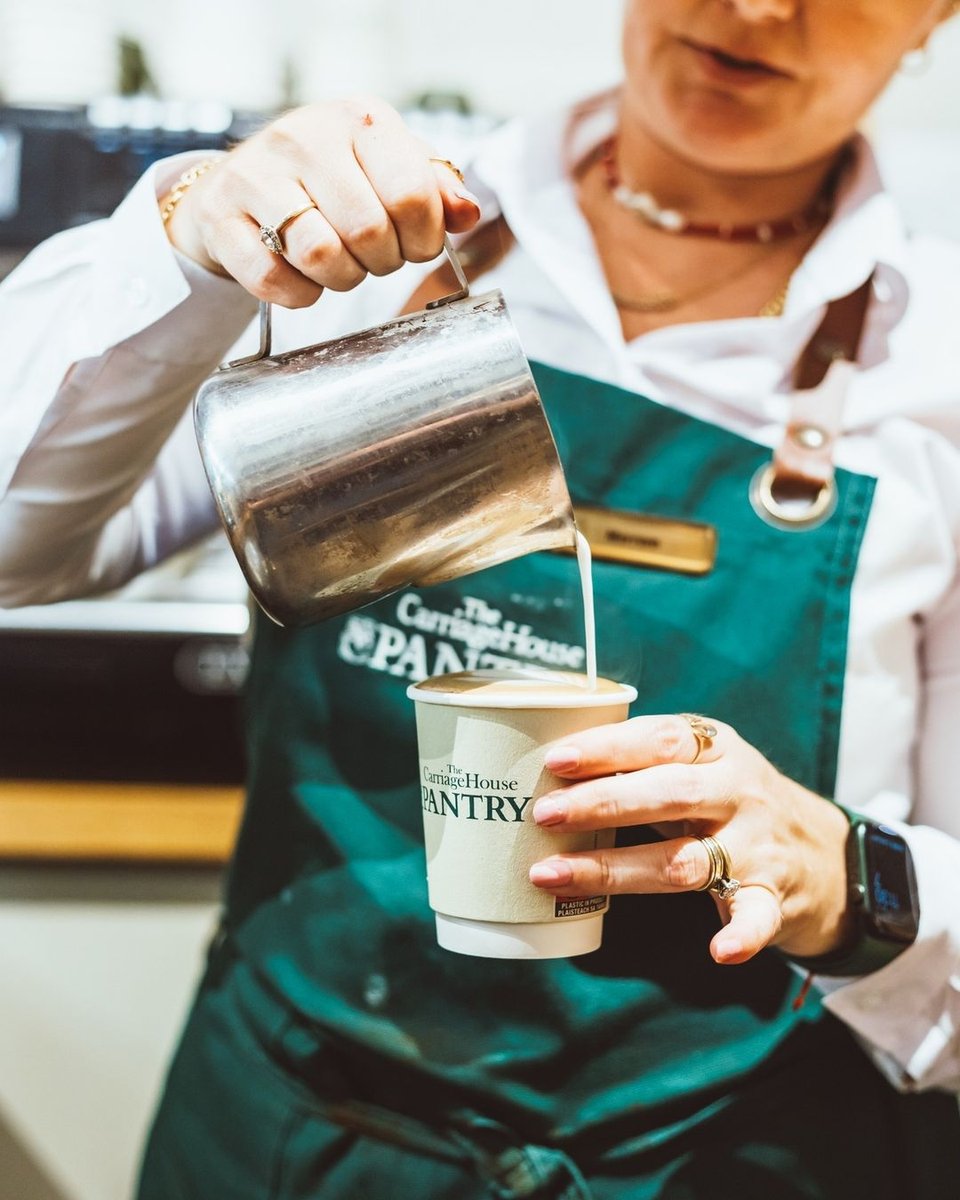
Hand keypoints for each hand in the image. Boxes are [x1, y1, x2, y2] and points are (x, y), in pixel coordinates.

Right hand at [164, 96, 481, 305]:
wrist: (238, 186)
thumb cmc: (329, 180)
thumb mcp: (387, 167)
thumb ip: (435, 187)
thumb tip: (467, 213)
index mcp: (358, 120)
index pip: (412, 192)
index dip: (423, 237)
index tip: (414, 244)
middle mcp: (304, 137)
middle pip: (369, 231)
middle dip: (382, 262)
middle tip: (372, 257)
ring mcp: (256, 175)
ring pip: (321, 255)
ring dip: (341, 279)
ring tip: (338, 265)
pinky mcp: (221, 217)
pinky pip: (272, 279)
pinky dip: (298, 294)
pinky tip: (301, 278)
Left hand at [529, 715, 854, 964]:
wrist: (826, 852)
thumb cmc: (733, 800)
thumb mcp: (704, 763)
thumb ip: (645, 762)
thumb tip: (549, 767)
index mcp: (717, 749)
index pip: (661, 738)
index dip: (608, 747)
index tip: (556, 760)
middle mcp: (739, 792)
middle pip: (669, 794)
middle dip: (602, 803)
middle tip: (544, 814)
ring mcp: (756, 846)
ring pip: (684, 861)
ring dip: (616, 869)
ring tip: (553, 875)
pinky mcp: (772, 897)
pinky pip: (756, 917)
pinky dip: (741, 935)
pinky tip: (718, 950)